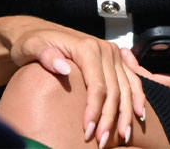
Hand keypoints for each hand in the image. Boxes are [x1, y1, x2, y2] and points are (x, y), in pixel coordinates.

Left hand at [9, 18, 145, 145]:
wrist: (37, 32)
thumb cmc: (32, 41)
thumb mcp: (31, 46)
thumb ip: (45, 54)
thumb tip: (63, 68)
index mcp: (86, 47)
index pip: (97, 86)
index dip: (94, 111)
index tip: (87, 132)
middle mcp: (103, 49)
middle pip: (114, 91)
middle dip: (109, 120)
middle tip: (101, 142)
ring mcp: (111, 54)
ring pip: (126, 89)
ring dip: (125, 115)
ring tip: (121, 137)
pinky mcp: (114, 60)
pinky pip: (132, 80)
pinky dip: (137, 98)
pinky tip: (138, 116)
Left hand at [122, 16, 169, 121]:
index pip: (154, 80)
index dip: (136, 69)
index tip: (126, 54)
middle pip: (147, 83)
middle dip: (131, 68)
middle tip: (120, 51)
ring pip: (152, 84)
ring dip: (138, 70)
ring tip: (127, 53)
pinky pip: (160, 83)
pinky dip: (149, 73)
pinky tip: (144, 61)